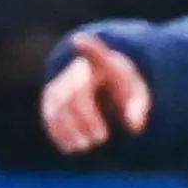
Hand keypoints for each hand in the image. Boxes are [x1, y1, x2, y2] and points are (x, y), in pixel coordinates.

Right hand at [40, 31, 149, 153]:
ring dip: (68, 130)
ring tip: (85, 146)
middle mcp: (73, 73)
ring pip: (55, 107)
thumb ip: (138, 105)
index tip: (79, 40)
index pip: (93, 55)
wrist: (102, 82)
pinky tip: (70, 147)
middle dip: (83, 118)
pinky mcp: (52, 103)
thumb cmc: (122, 86)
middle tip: (100, 138)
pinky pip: (49, 117)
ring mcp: (59, 87)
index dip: (87, 48)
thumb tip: (135, 125)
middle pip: (71, 93)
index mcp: (97, 65)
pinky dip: (57, 133)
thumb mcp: (136, 92)